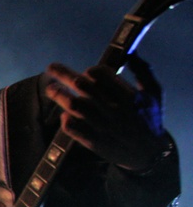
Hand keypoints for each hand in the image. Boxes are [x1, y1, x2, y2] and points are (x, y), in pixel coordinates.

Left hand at [45, 55, 169, 170]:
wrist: (148, 154)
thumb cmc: (151, 120)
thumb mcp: (154, 93)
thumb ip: (144, 71)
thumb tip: (132, 53)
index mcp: (127, 94)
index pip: (101, 74)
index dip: (91, 71)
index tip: (86, 73)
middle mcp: (113, 108)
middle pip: (82, 85)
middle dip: (64, 74)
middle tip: (51, 69)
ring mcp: (101, 125)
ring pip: (74, 105)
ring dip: (59, 95)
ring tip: (51, 88)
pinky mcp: (93, 141)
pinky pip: (72, 128)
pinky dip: (65, 119)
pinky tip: (64, 115)